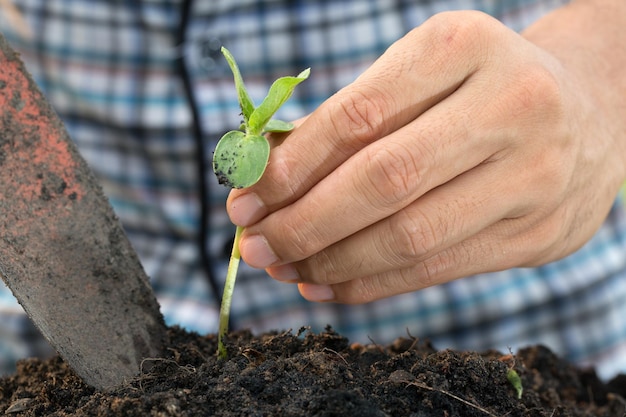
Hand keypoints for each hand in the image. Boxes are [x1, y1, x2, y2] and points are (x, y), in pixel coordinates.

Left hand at [227, 3, 625, 303]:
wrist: (589, 108)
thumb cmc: (476, 88)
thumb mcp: (419, 78)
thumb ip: (348, 124)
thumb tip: (264, 181)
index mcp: (463, 46)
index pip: (358, 115)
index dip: (291, 166)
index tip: (243, 198)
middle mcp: (511, 104)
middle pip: (384, 181)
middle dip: (304, 223)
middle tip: (253, 244)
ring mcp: (535, 174)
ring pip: (410, 235)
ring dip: (331, 262)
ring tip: (284, 269)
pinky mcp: (540, 232)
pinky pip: (438, 269)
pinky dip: (372, 284)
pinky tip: (328, 285)